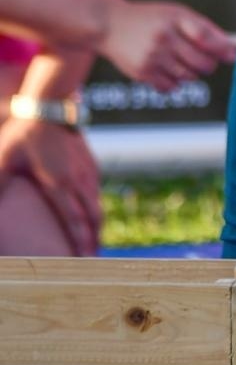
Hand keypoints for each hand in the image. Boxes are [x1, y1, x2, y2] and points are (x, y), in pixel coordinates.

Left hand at [0, 118, 100, 255]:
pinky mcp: (89, 163)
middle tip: (93, 257)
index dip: (80, 240)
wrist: (49, 107)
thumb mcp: (4, 160)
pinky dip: (96, 207)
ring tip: (94, 240)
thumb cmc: (23, 133)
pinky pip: (96, 191)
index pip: (74, 219)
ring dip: (97, 225)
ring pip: (97, 205)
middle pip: (93, 217)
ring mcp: (87, 171)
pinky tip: (93, 212)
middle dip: (94, 239)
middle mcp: (78, 180)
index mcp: (58, 183)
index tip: (84, 258)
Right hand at [101, 0, 235, 90]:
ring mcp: (152, 57)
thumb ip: (204, 28)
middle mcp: (163, 38)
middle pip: (203, 63)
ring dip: (191, 72)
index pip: (206, 38)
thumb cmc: (150, 19)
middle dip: (208, 64)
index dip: (223, 50)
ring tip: (179, 60)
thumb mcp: (176, 13)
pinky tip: (165, 68)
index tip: (233, 56)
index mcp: (174, 19)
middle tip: (203, 59)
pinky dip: (174, 82)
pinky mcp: (142, 73)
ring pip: (189, 77)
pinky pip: (171, 87)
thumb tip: (232, 49)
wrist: (108, 25)